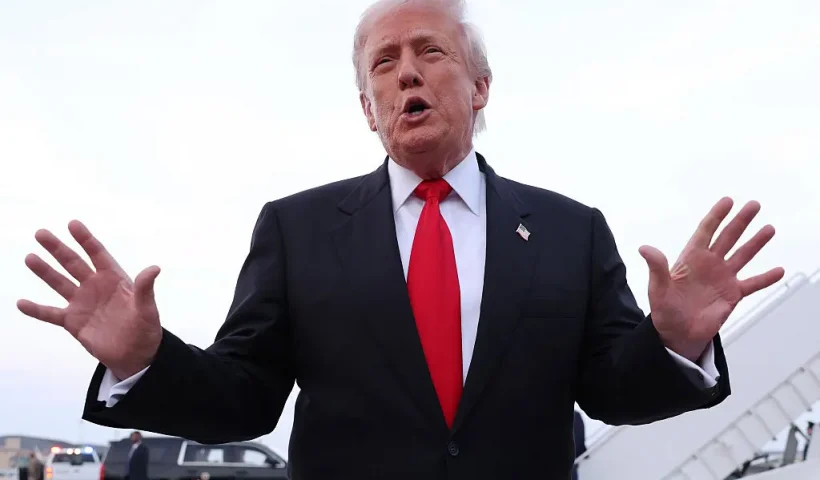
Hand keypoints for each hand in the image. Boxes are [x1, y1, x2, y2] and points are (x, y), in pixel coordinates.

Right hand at [17, 220, 162, 379]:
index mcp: (114, 279)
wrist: (135, 355)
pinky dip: (36, 310)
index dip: (85, 239)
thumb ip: (145, 289)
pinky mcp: (73, 322)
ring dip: (44, 271)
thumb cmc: (145, 329)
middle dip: (58, 248)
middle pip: (73, 263)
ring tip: (30, 258)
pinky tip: (21, 303)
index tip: (72, 224)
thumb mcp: (147, 309)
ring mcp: (82, 303)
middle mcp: (95, 287)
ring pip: (59, 283)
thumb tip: (154, 268)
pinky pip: (50, 314)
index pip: (97, 254)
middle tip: (41, 233)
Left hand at [639, 197, 784, 361]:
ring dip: (756, 243)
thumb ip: (656, 267)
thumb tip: (644, 248)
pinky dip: (765, 278)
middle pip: (728, 237)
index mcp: (690, 259)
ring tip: (769, 229)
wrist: (677, 334)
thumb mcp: (657, 288)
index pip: (705, 231)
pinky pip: (752, 284)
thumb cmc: (665, 310)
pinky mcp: (732, 295)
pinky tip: (778, 270)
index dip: (716, 216)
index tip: (728, 201)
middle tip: (754, 205)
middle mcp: (709, 264)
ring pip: (742, 255)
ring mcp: (722, 278)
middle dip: (740, 221)